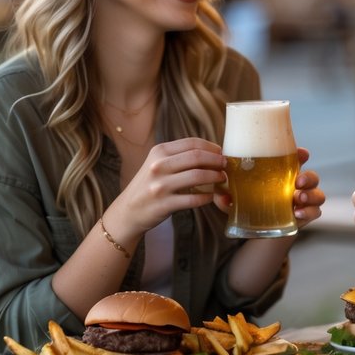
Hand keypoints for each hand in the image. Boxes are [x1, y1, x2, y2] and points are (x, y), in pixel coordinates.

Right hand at [111, 137, 226, 234]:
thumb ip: (178, 157)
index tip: (222, 152)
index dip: (211, 146)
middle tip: (226, 165)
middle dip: (217, 160)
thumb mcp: (157, 164)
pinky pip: (193, 199)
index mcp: (159, 152)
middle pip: (197, 157)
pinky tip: (211, 196)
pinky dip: (207, 197)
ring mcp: (160, 185)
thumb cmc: (148, 185)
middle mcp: (158, 166)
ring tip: (222, 179)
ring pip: (197, 176)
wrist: (128, 211)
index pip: (192, 143)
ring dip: (215, 177)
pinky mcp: (164, 204)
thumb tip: (211, 152)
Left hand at [210, 148, 324, 228]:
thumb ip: (227, 195)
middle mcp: (297, 184)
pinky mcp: (306, 215)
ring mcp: (304, 200)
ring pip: (318, 194)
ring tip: (297, 199)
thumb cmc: (250, 203)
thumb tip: (220, 195)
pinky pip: (315, 212)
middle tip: (297, 181)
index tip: (302, 153)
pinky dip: (309, 212)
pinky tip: (297, 214)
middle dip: (308, 177)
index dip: (302, 154)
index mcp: (283, 173)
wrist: (260, 227)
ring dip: (311, 195)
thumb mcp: (236, 197)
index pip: (298, 159)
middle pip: (312, 176)